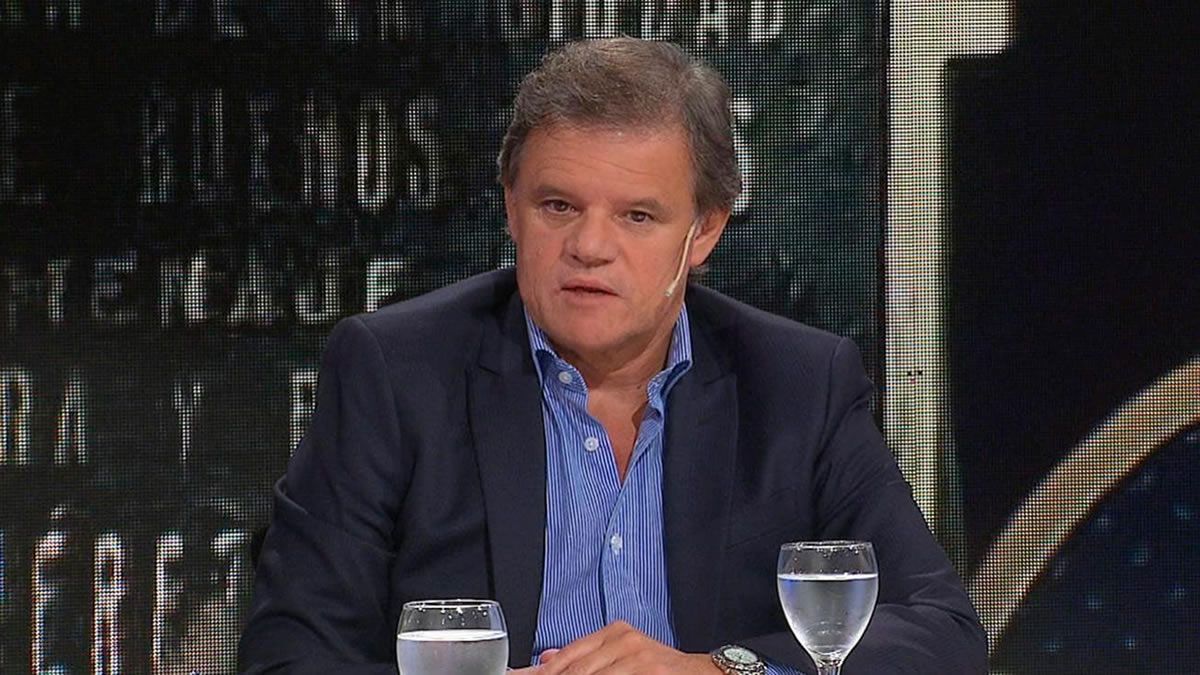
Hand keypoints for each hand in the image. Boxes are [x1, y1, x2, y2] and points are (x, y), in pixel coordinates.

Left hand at [513, 621, 721, 673]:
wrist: (709, 674)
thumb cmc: (664, 669)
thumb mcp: (627, 654)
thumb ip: (588, 656)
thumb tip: (546, 659)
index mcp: (616, 633)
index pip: (567, 656)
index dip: (539, 672)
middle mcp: (624, 642)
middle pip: (574, 671)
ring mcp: (637, 660)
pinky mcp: (649, 671)